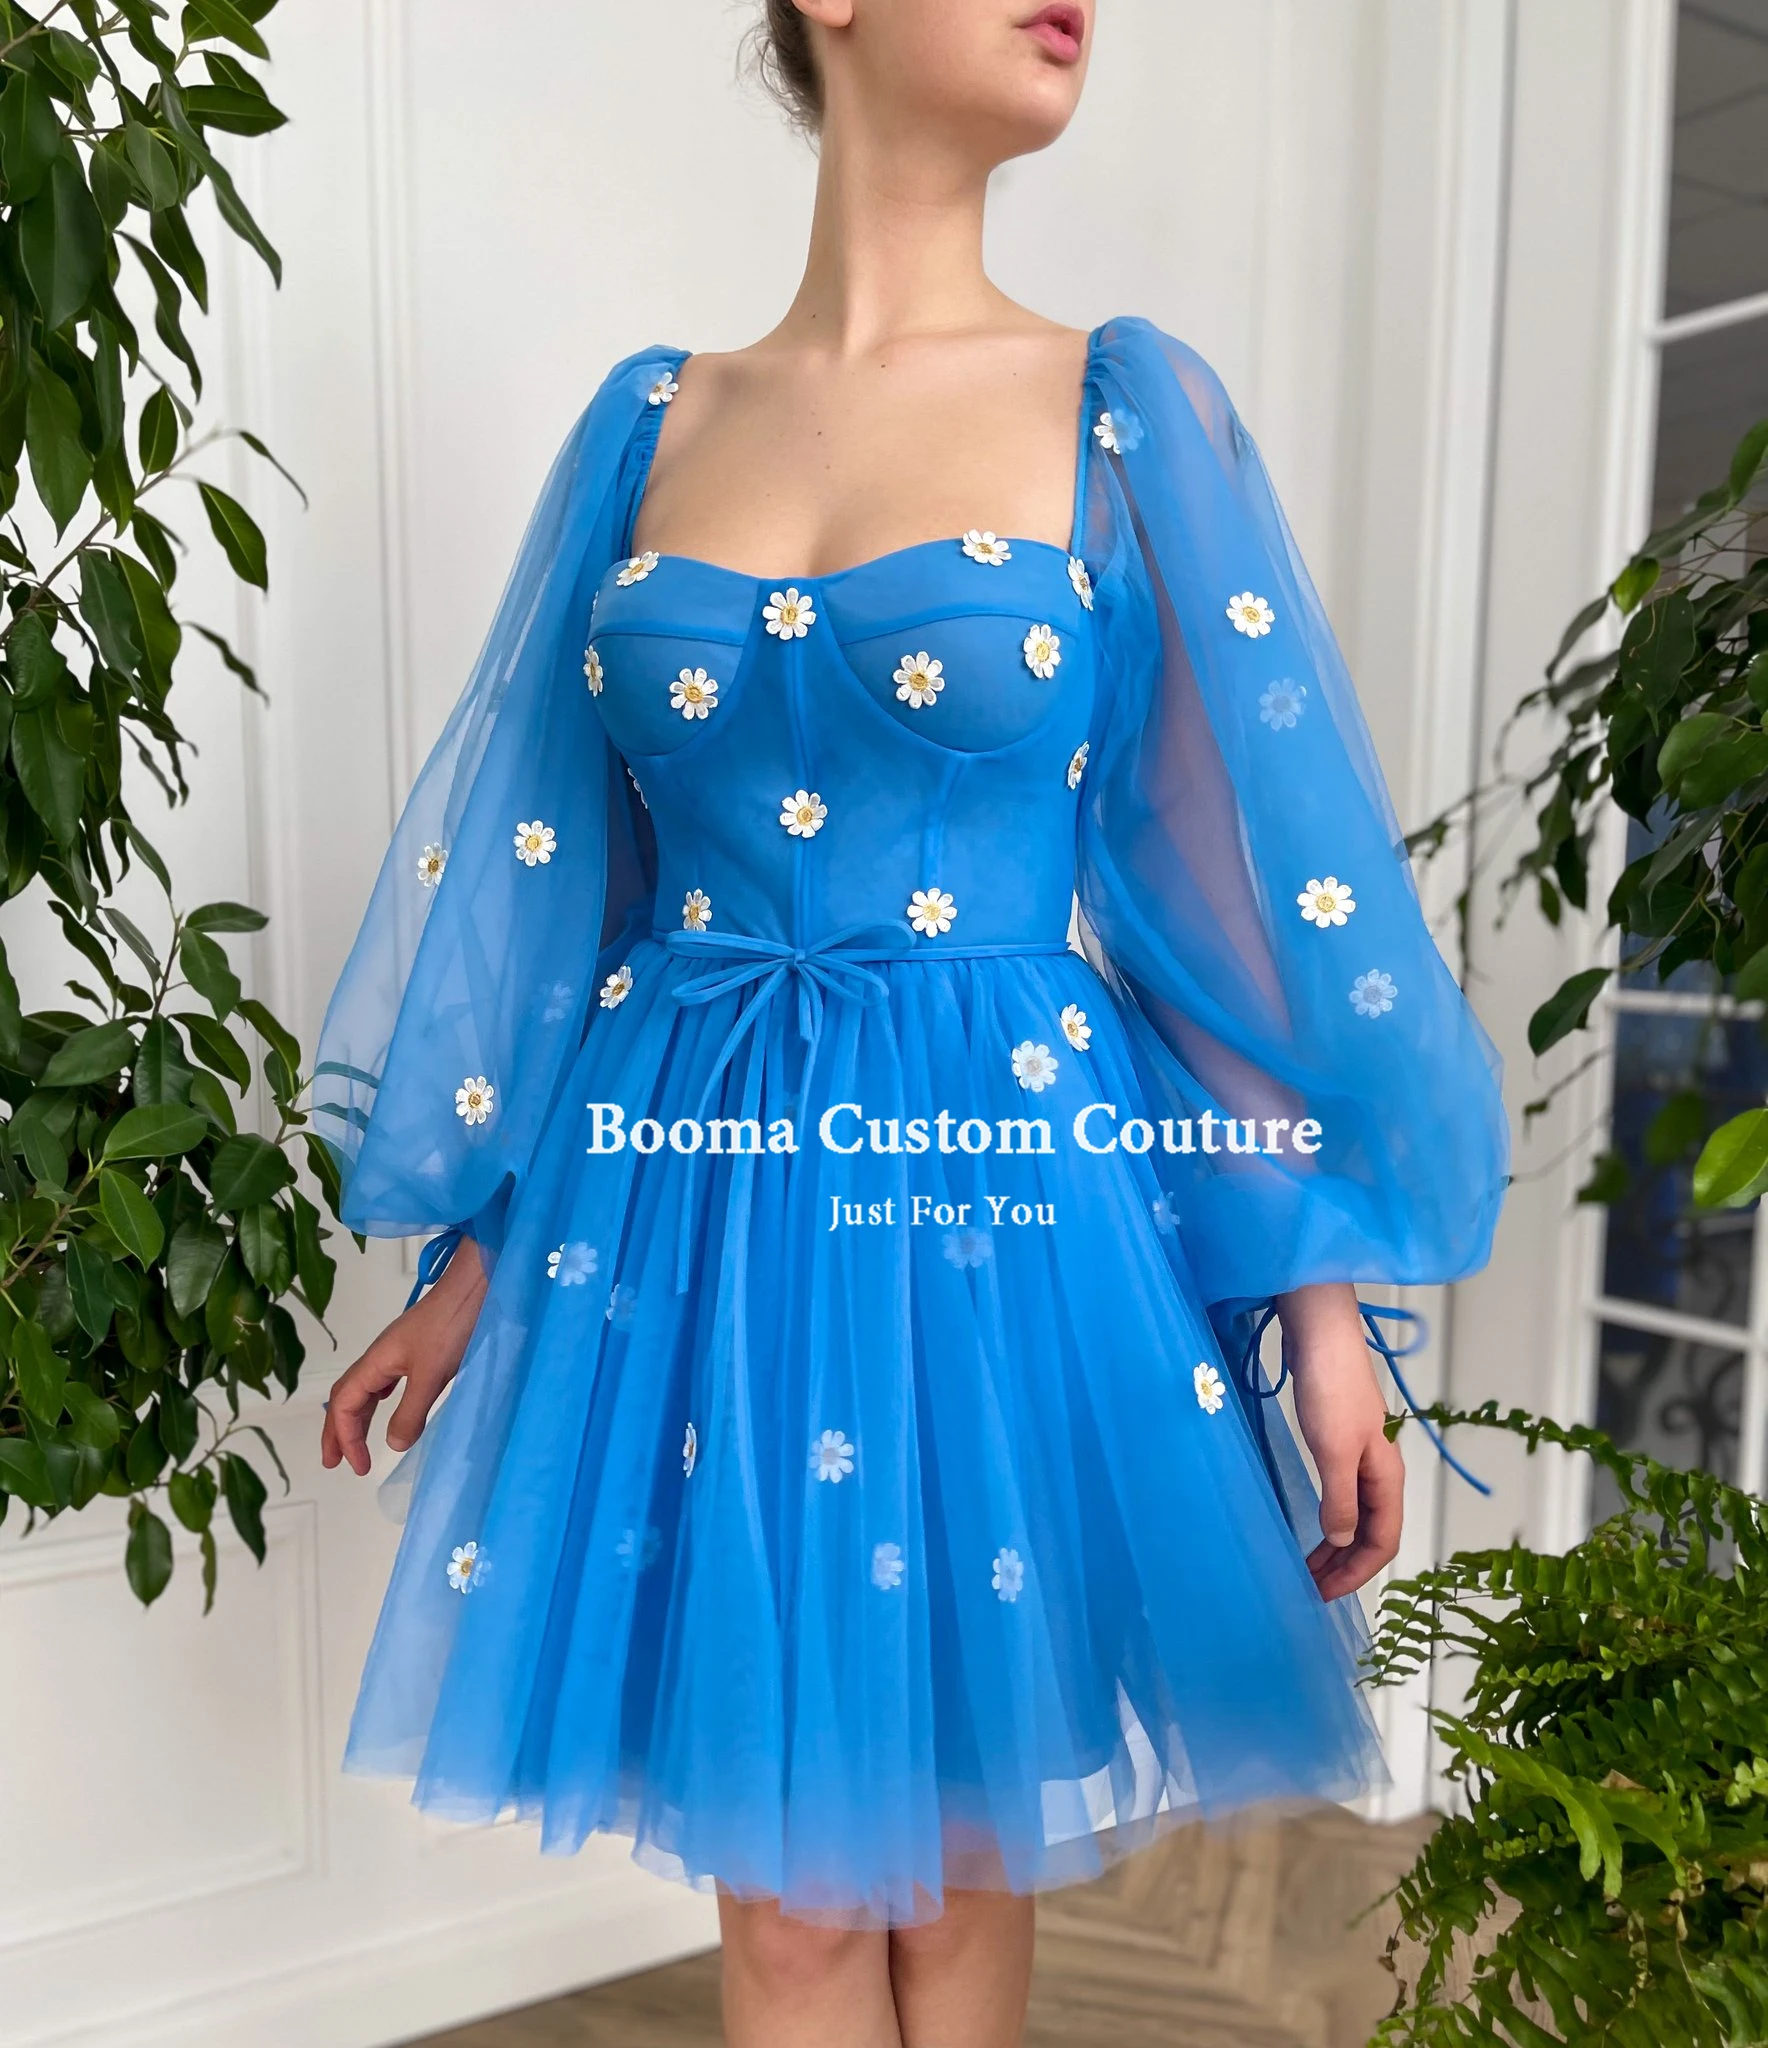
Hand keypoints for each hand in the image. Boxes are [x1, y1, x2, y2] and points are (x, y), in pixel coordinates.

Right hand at [320, 1237, 488, 1476]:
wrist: (474, 1287)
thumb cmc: (451, 1326)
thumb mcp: (431, 1375)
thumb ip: (410, 1412)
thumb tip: (393, 1444)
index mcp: (375, 1362)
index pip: (344, 1404)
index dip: (345, 1437)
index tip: (358, 1467)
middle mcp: (380, 1356)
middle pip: (346, 1396)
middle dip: (338, 1430)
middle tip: (334, 1463)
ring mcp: (397, 1351)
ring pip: (366, 1389)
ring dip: (357, 1417)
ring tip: (356, 1443)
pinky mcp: (416, 1349)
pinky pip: (385, 1381)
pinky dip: (378, 1400)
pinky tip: (388, 1405)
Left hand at [1277, 1282, 1404, 1601]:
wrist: (1319, 1332)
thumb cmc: (1329, 1386)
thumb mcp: (1333, 1450)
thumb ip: (1339, 1498)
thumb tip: (1340, 1541)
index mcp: (1386, 1475)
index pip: (1382, 1542)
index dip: (1357, 1574)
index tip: (1324, 1595)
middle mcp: (1379, 1469)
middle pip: (1371, 1533)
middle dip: (1345, 1566)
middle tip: (1310, 1588)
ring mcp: (1359, 1454)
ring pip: (1355, 1515)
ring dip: (1335, 1545)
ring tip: (1307, 1566)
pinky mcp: (1338, 1440)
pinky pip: (1341, 1494)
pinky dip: (1328, 1518)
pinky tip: (1310, 1525)